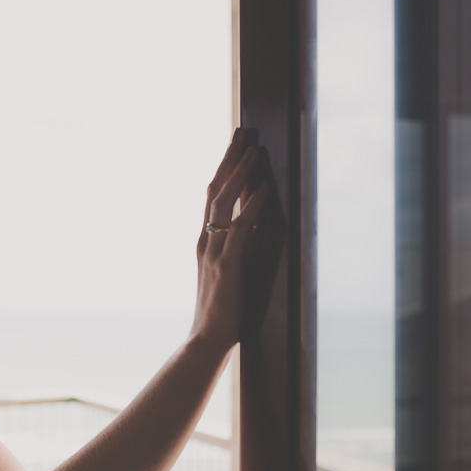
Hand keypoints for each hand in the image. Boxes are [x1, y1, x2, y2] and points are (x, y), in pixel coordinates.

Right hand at [189, 127, 269, 353]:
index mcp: (205, 240)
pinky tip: (265, 189)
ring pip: (224, 203)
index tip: (237, 145)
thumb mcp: (230, 269)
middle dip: (230, 160)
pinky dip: (254, 206)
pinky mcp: (228, 265)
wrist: (207, 338)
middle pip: (215, 191)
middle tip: (242, 133)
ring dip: (240, 175)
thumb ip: (239, 242)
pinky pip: (241, 228)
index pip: (213, 196)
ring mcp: (215, 251)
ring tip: (254, 151)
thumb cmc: (222, 308)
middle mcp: (206, 240)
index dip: (224, 168)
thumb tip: (256, 217)